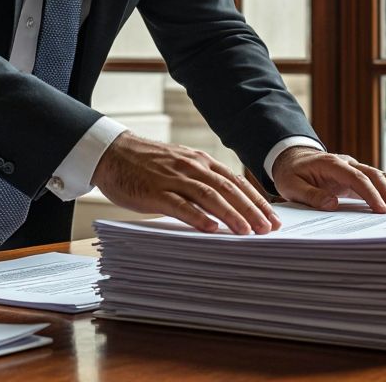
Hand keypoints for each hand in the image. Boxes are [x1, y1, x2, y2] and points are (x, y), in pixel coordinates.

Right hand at [91, 132, 280, 234]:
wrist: (113, 153)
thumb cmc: (147, 164)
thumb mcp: (181, 165)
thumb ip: (202, 180)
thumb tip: (228, 203)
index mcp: (200, 162)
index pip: (236, 181)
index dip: (256, 200)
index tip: (272, 217)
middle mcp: (192, 168)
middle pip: (229, 189)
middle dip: (251, 210)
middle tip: (268, 229)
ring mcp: (173, 178)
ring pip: (209, 196)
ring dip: (231, 214)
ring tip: (247, 232)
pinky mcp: (155, 191)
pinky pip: (180, 205)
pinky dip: (197, 217)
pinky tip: (211, 229)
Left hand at [270, 148, 385, 212]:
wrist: (292, 158)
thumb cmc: (291, 174)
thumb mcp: (291, 186)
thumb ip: (310, 195)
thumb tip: (332, 204)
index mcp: (331, 164)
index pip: (356, 177)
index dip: (370, 193)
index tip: (382, 210)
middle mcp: (347, 163)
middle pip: (374, 175)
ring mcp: (354, 167)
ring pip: (381, 176)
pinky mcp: (357, 175)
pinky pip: (379, 181)